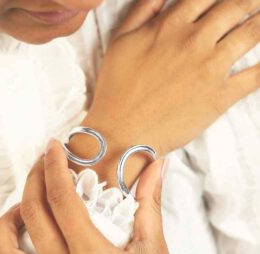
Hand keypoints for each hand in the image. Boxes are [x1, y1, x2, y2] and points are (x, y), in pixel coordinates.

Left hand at [0, 140, 181, 253]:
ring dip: (8, 222)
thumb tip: (158, 166)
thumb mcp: (154, 248)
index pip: (62, 198)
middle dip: (34, 179)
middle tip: (42, 163)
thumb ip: (150, 202)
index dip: (54, 166)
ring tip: (23, 207)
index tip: (53, 148)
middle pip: (32, 214)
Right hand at [69, 0, 259, 186]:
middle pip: (237, 6)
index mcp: (171, 25)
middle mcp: (195, 40)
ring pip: (253, 32)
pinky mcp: (220, 96)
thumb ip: (143, 11)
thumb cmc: (116, 90)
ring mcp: (211, 67)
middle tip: (253, 3)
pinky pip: (256, 76)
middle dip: (249, 1)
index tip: (229, 0)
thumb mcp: (120, 42)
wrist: (122, 132)